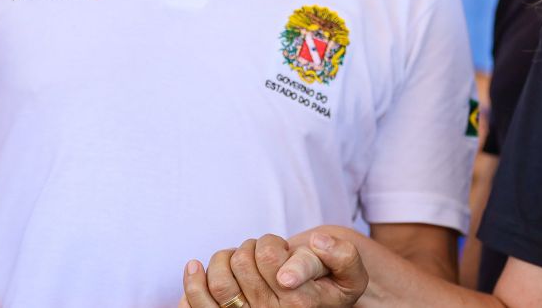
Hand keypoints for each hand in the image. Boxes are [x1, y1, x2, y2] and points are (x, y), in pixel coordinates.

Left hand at [180, 231, 366, 307]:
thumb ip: (340, 255)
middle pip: (242, 263)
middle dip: (251, 246)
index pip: (270, 257)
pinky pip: (196, 306)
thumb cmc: (329, 282)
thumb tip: (316, 242)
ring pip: (219, 282)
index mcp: (301, 301)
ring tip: (239, 260)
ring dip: (224, 259)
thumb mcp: (349, 270)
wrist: (317, 300)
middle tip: (264, 251)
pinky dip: (192, 282)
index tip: (273, 253)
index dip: (269, 245)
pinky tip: (196, 269)